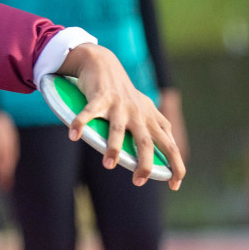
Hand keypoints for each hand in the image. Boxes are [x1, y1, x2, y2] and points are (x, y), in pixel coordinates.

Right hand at [60, 44, 185, 188]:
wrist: (104, 63)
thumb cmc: (125, 93)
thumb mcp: (146, 111)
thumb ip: (158, 130)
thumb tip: (170, 155)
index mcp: (151, 120)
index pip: (170, 146)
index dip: (175, 165)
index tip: (174, 186)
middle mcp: (138, 114)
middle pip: (146, 142)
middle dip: (144, 163)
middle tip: (138, 181)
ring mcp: (119, 105)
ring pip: (118, 129)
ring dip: (114, 147)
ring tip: (109, 165)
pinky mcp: (100, 97)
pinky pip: (89, 112)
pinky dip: (80, 123)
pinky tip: (73, 135)